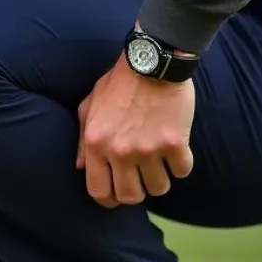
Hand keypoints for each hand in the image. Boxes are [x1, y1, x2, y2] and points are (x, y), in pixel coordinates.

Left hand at [76, 56, 194, 207]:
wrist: (152, 63)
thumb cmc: (118, 83)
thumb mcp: (89, 107)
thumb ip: (83, 139)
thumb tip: (80, 167)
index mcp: (97, 144)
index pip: (99, 191)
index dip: (108, 199)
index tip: (116, 195)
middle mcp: (120, 151)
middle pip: (131, 197)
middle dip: (136, 192)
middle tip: (140, 179)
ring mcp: (149, 149)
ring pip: (159, 188)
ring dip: (160, 180)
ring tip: (159, 164)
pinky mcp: (176, 143)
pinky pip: (182, 172)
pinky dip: (180, 165)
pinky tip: (176, 151)